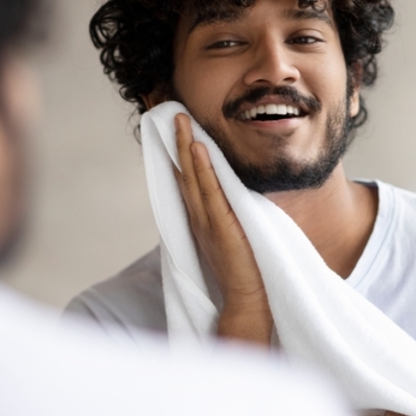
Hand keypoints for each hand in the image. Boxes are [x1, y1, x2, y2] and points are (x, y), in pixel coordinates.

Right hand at [173, 113, 272, 344]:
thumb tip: (233, 194)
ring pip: (193, 177)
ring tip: (180, 119)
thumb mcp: (234, 236)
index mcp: (201, 218)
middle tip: (167, 111)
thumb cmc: (245, 272)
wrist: (248, 304)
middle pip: (184, 171)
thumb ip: (229, 215)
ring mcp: (209, 221)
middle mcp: (199, 216)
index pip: (186, 178)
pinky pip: (211, 193)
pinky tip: (199, 149)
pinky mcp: (222, 227)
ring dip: (186, 147)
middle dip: (176, 141)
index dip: (178, 151)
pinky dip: (203, 170)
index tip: (172, 126)